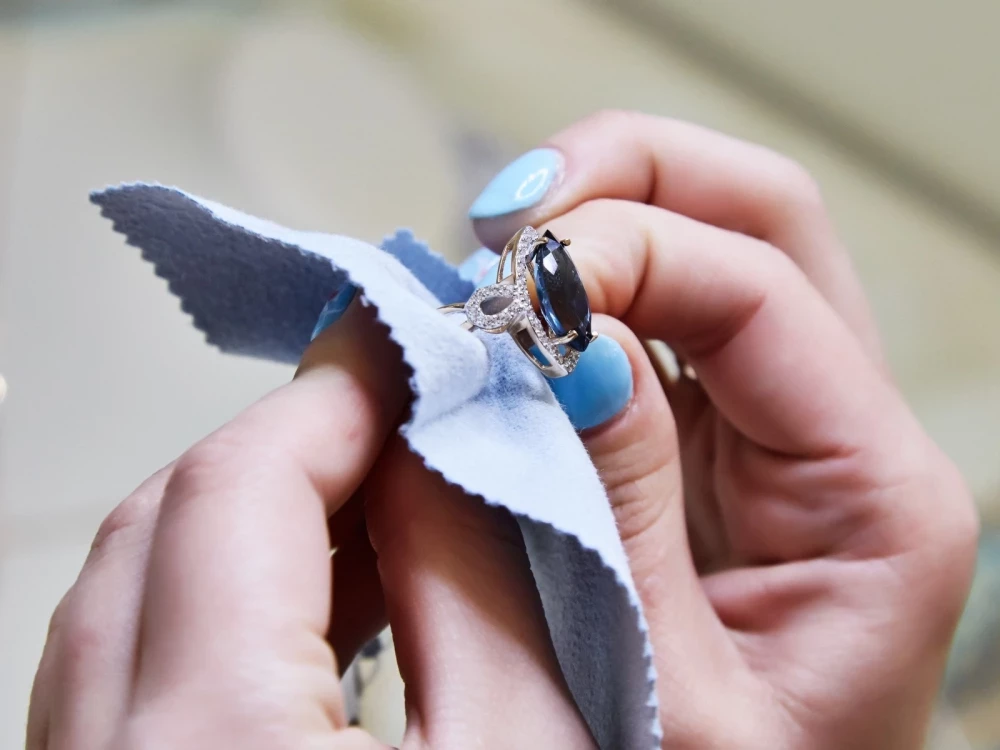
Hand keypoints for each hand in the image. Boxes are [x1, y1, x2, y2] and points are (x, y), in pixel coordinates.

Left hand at [26, 301, 594, 747]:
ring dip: (245, 527)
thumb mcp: (532, 745)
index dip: (334, 394)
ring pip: (125, 597)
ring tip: (370, 505)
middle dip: (283, 449)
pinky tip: (319, 607)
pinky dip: (213, 612)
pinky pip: (125, 674)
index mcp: (210, 747)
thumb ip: (478, 572)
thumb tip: (439, 437)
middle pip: (157, 526)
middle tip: (392, 419)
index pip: (237, 489)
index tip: (401, 347)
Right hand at [471, 110, 978, 747]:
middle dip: (632, 178)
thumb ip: (614, 520)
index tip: (512, 289)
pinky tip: (512, 309)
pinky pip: (653, 322)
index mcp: (878, 497)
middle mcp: (840, 436)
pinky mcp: (704, 445)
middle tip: (511, 210)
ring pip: (712, 248)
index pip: (760, 294)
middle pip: (765, 222)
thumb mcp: (675, 694)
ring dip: (602, 218)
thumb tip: (548, 351)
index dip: (628, 255)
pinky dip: (577, 291)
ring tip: (498, 249)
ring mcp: (770, 429)